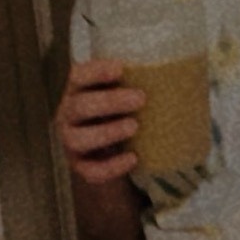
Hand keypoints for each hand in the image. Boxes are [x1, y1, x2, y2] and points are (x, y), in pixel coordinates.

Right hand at [55, 59, 145, 184]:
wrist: (108, 146)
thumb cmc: (117, 107)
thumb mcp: (120, 90)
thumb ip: (132, 80)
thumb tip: (172, 72)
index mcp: (76, 89)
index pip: (78, 76)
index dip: (96, 72)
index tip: (121, 69)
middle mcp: (67, 114)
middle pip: (79, 107)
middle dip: (110, 102)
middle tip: (140, 98)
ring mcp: (71, 142)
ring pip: (78, 139)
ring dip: (107, 132)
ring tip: (135, 126)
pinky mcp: (80, 166)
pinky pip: (91, 171)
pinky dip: (111, 167)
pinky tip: (133, 158)